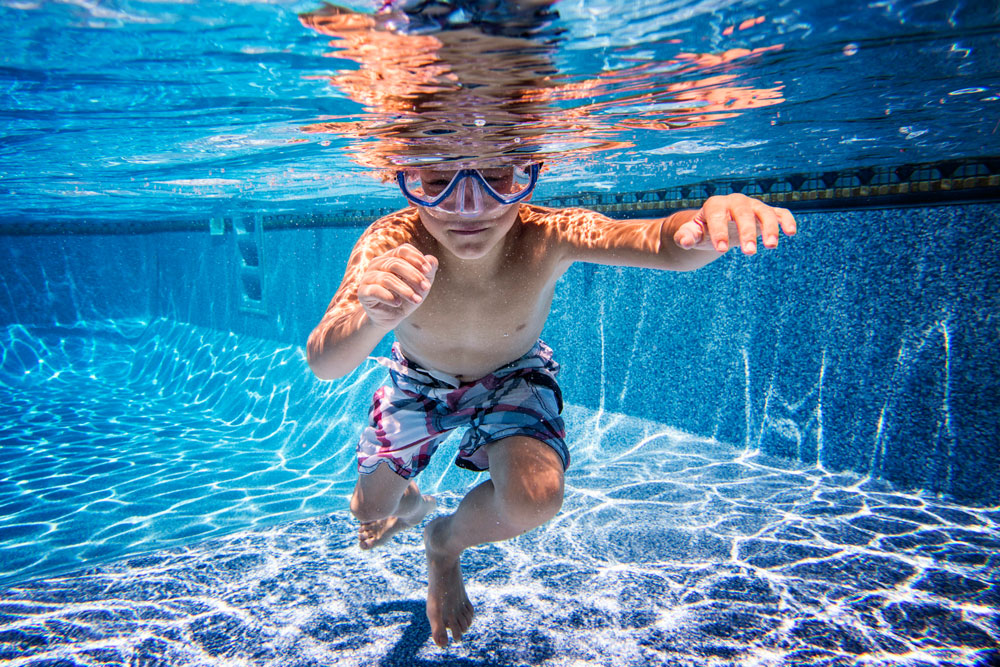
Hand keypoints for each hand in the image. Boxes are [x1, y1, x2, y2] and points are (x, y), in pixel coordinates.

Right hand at [358, 243, 437, 329]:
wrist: (389, 317)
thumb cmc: (405, 297)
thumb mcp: (420, 285)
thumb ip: (428, 271)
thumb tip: (431, 260)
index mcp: (390, 257)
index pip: (403, 250)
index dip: (416, 258)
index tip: (428, 270)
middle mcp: (377, 264)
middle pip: (396, 263)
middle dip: (414, 276)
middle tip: (426, 288)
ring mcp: (368, 277)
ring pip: (387, 279)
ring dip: (405, 290)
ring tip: (417, 300)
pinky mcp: (363, 292)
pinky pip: (376, 291)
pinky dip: (389, 297)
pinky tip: (398, 303)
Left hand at [673, 193, 796, 254]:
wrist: (715, 225)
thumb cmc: (702, 231)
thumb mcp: (691, 234)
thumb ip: (686, 236)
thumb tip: (684, 241)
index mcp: (715, 205)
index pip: (717, 215)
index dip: (719, 231)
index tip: (721, 249)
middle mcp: (735, 202)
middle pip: (743, 212)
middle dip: (746, 231)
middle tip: (749, 252)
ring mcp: (752, 206)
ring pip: (764, 212)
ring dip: (769, 227)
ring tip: (771, 246)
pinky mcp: (766, 213)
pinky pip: (780, 213)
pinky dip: (787, 220)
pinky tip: (791, 232)